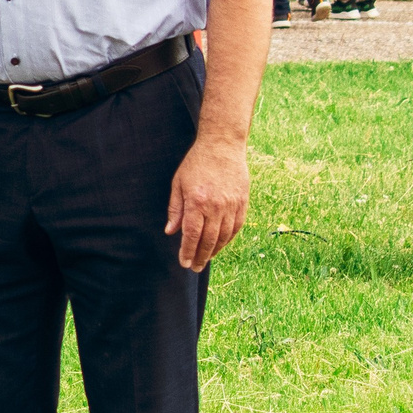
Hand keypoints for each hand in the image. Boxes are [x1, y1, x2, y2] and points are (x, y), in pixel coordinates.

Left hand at [164, 134, 248, 270]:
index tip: (183, 263)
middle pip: (208, 240)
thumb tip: (170, 232)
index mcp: (197, 201)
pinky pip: (236, 227)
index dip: (187, 251)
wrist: (222, 145)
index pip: (191, 234)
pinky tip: (220, 246)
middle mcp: (216, 206)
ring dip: (214, 251)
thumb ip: (175, 209)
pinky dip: (228, 240)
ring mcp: (231, 205)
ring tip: (205, 259)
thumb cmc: (196, 163)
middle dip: (200, 256)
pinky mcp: (242, 203)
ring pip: (224, 236)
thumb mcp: (178, 183)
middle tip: (194, 267)